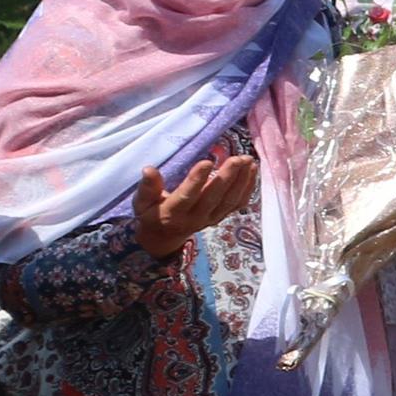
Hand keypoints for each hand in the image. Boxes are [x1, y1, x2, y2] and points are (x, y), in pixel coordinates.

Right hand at [131, 154, 258, 258]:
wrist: (164, 237)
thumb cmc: (152, 213)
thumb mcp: (142, 203)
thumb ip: (147, 188)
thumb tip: (148, 169)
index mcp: (173, 213)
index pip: (187, 196)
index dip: (197, 180)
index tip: (207, 162)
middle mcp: (195, 217)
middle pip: (214, 197)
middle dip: (227, 178)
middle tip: (237, 159)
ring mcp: (211, 218)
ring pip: (229, 201)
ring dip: (242, 181)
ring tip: (248, 161)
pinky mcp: (221, 216)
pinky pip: (238, 204)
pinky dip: (248, 188)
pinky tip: (253, 171)